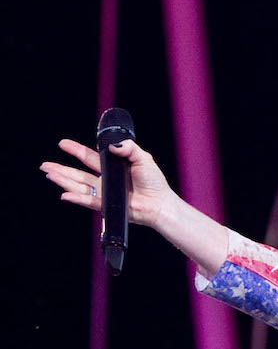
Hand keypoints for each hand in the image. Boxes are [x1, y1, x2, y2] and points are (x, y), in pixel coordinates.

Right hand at [40, 138, 180, 229]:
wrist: (161, 203)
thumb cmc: (154, 183)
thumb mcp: (143, 158)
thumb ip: (128, 148)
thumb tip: (112, 144)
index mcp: (112, 169)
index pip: (90, 158)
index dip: (76, 151)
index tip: (63, 144)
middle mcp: (105, 181)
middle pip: (78, 173)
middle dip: (61, 168)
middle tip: (45, 164)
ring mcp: (104, 193)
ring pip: (78, 187)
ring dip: (63, 180)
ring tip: (49, 174)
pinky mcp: (107, 205)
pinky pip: (89, 201)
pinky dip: (77, 198)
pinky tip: (65, 195)